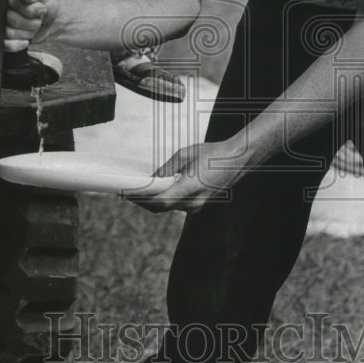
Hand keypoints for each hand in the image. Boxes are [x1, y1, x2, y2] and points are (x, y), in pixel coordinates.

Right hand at [5, 0, 58, 51]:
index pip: (10, 0)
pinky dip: (17, 44)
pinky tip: (25, 41)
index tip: (41, 8)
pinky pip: (4, 44)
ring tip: (33, 26)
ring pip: (8, 32)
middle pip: (9, 18)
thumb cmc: (42, 1)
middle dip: (30, 21)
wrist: (47, 18)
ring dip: (27, 32)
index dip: (27, 8)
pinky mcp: (1, 36)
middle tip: (38, 18)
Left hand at [128, 141, 245, 214]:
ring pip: (168, 208)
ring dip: (152, 202)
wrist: (237, 160)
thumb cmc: (212, 154)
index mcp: (190, 187)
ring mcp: (198, 205)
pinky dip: (163, 200)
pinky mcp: (199, 204)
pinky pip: (177, 205)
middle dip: (142, 201)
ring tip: (137, 192)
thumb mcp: (186, 154)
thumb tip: (153, 178)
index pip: (160, 201)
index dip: (141, 200)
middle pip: (161, 207)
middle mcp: (194, 201)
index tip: (126, 194)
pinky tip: (155, 193)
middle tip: (126, 193)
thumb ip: (167, 168)